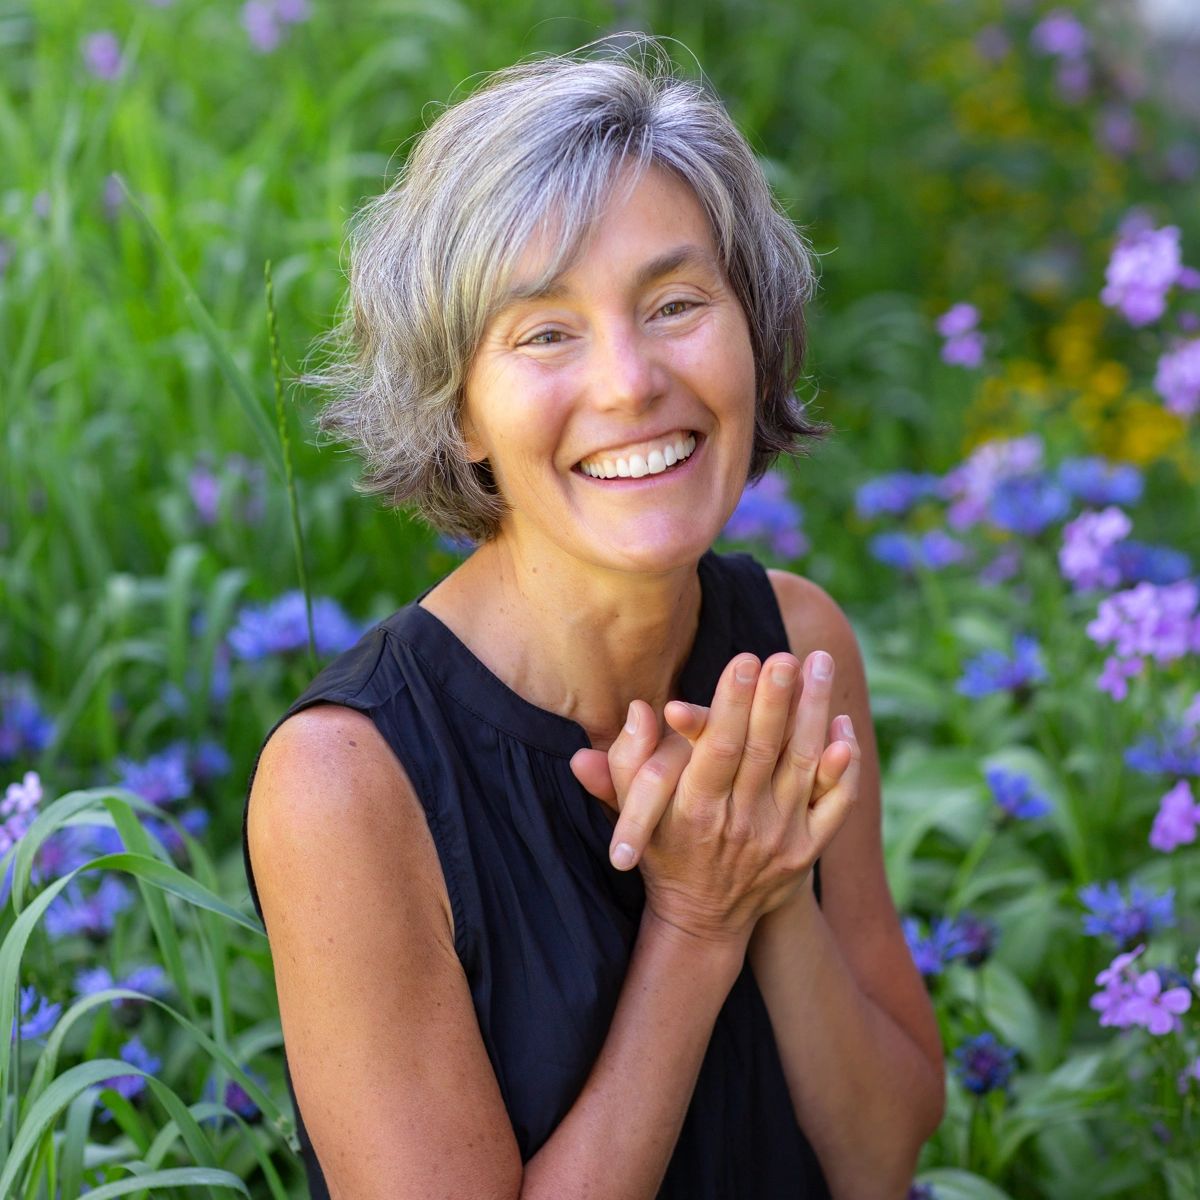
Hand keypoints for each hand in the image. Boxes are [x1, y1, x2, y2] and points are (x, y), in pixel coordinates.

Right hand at [570, 651, 858, 944]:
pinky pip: (835, 803)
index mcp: (695, 809)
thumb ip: (627, 759)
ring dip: (814, 712)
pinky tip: (843, 723)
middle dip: (778, 699)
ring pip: (803, 765)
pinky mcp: (808, 850)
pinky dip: (843, 766)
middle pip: (765, 751)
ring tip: (821, 664)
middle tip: (789, 655)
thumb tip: (638, 710)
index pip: (719, 748)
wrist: (703, 919)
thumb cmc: (664, 849)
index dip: (733, 703)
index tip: (744, 659)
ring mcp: (780, 838)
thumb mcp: (634, 809)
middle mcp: (741, 824)